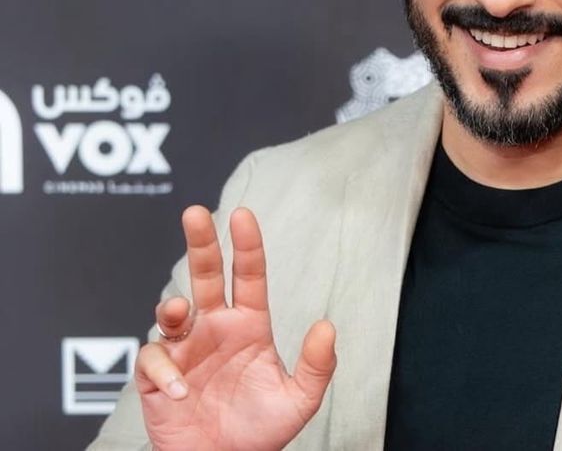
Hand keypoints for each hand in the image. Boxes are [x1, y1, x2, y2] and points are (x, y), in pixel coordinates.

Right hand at [134, 206, 336, 450]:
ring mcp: (185, 350)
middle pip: (205, 275)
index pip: (248, 276)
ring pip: (170, 311)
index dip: (246, 245)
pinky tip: (182, 390)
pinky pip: (153, 360)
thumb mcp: (300, 400)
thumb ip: (318, 366)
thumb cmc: (260, 432)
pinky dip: (164, 371)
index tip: (243, 215)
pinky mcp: (159, 378)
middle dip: (200, 243)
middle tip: (195, 213)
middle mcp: (215, 329)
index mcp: (248, 325)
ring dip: (172, 307)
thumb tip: (327, 326)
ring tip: (180, 312)